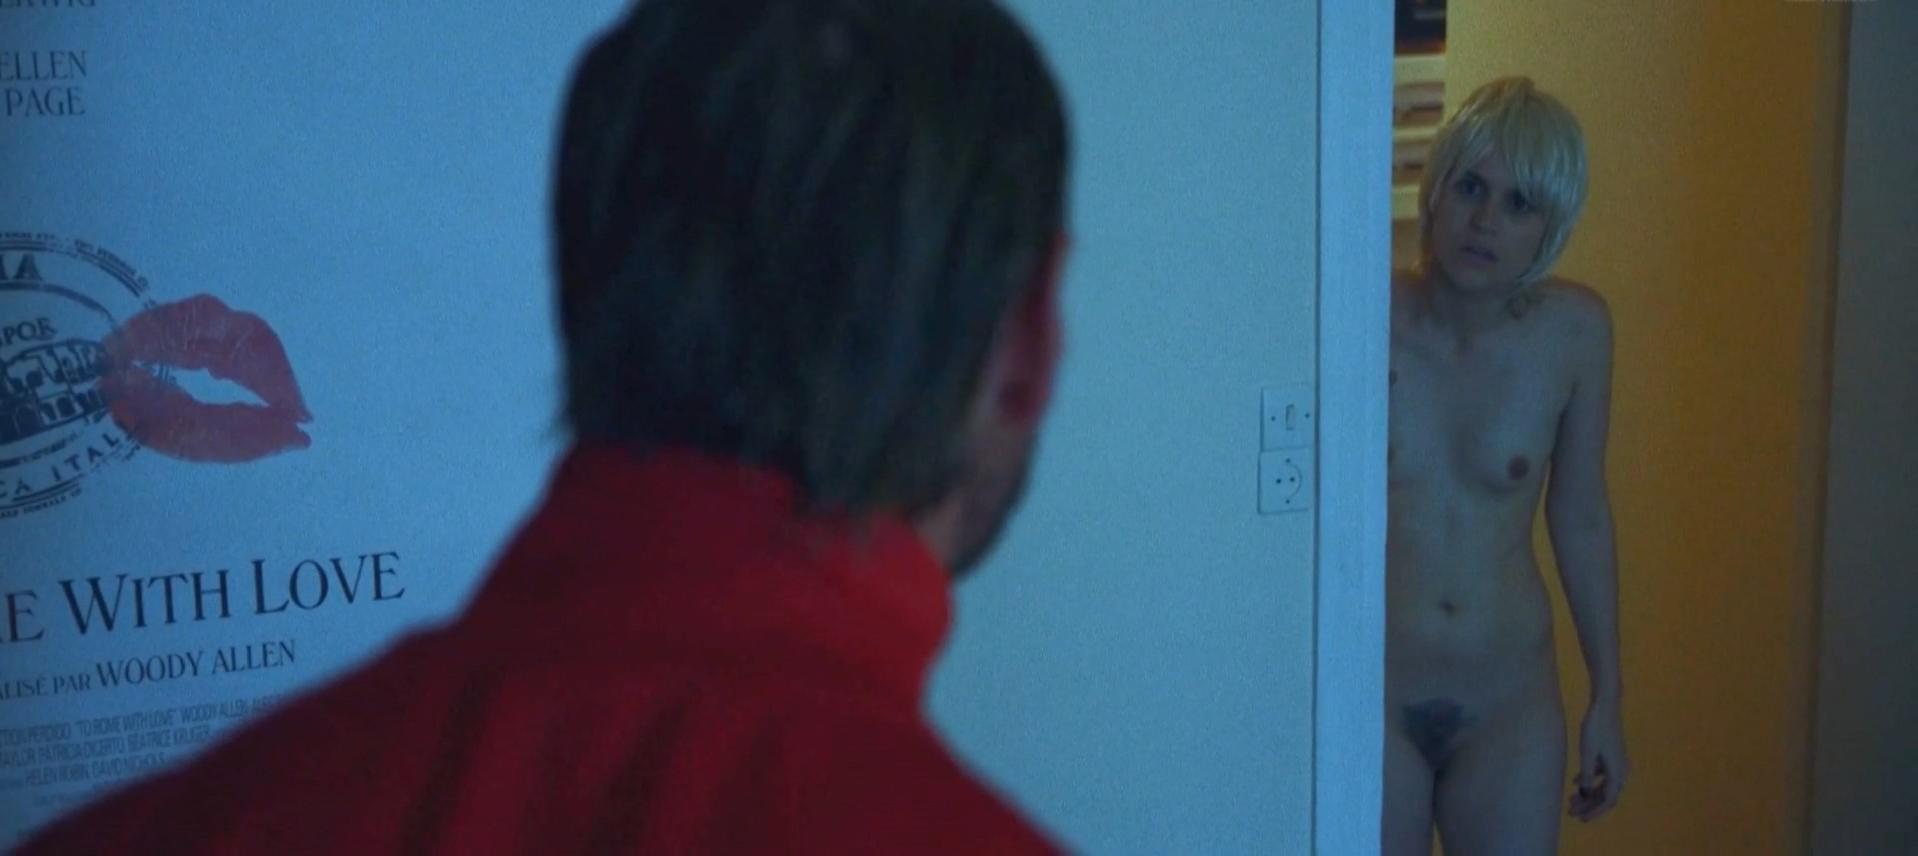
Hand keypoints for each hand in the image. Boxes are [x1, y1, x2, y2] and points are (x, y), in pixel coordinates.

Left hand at [1569, 701, 1628, 821]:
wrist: (1605, 704)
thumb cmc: (1595, 727)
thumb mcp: (1587, 753)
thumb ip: (1586, 775)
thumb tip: (1584, 794)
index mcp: (1617, 772)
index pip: (1608, 801)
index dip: (1594, 812)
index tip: (1580, 819)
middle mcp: (1621, 769)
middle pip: (1606, 795)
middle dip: (1589, 805)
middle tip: (1570, 811)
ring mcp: (1617, 761)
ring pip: (1603, 785)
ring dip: (1588, 794)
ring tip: (1571, 799)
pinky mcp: (1611, 754)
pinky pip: (1602, 773)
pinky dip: (1590, 780)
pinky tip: (1574, 782)